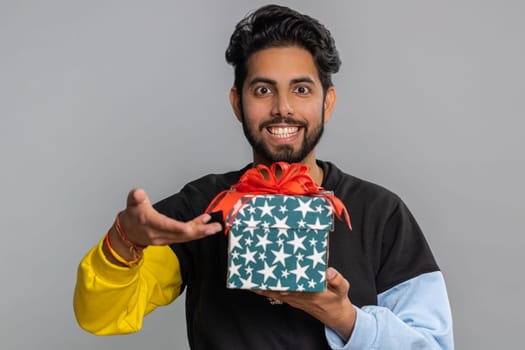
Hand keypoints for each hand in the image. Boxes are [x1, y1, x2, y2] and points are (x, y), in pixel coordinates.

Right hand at [106, 188, 221, 263]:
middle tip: (215, 228)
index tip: (192, 226)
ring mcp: (166, 238)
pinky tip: (205, 223)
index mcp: (151, 223)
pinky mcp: (170, 238)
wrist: (127, 232)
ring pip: (186, 237)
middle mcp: (160, 234)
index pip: (168, 227)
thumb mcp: (132, 203)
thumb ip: (136, 197)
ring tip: (215, 227)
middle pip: (182, 235)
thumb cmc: (132, 216)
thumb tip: (139, 193)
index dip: (181, 228)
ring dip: (201, 231)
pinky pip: (185, 236)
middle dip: (200, 232)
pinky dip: (196, 229)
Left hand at [254, 267, 355, 341]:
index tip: (271, 270)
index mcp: (310, 292)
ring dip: (261, 285)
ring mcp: (293, 299)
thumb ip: (337, 279)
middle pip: (278, 288)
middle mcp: (298, 296)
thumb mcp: (343, 289)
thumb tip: (329, 271)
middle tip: (253, 268)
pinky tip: (255, 284)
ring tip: (248, 275)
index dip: (280, 279)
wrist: (335, 316)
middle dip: (266, 279)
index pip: (292, 285)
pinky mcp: (291, 300)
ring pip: (274, 292)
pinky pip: (275, 295)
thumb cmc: (338, 300)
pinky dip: (265, 290)